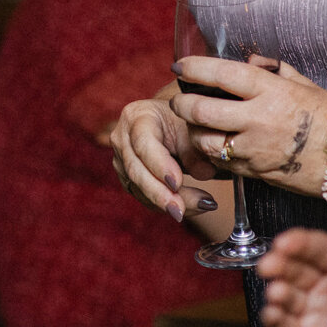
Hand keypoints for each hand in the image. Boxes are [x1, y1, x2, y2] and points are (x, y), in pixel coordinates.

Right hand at [109, 95, 219, 222]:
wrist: (169, 123)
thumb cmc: (181, 120)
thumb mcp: (191, 128)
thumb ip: (196, 150)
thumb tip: (205, 173)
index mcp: (136, 116)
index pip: (143, 143)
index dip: (158, 165)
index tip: (177, 183)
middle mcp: (122, 139)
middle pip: (136, 171)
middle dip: (159, 194)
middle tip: (181, 210)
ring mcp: (121, 161)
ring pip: (138, 189)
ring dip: (166, 203)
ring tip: (198, 206)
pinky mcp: (127, 178)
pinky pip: (143, 197)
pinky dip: (164, 205)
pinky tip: (189, 207)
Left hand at [169, 55, 326, 189]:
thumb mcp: (307, 86)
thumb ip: (276, 70)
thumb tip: (251, 60)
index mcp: (272, 91)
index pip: (222, 74)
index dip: (195, 68)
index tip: (180, 66)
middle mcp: (258, 119)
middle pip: (201, 110)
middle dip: (182, 103)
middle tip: (179, 98)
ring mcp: (254, 149)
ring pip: (204, 141)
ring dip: (192, 131)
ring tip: (194, 124)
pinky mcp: (255, 173)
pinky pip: (221, 163)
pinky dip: (212, 153)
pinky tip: (215, 145)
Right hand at [255, 188, 326, 326]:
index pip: (315, 246)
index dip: (298, 242)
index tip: (285, 242)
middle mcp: (325, 285)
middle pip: (294, 267)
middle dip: (279, 264)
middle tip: (270, 265)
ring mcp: (313, 313)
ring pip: (285, 294)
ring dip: (277, 290)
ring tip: (278, 293)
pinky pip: (282, 325)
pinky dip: (274, 318)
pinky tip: (273, 313)